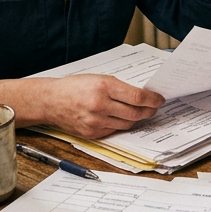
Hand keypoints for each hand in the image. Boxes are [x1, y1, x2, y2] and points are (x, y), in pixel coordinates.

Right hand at [44, 74, 164, 139]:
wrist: (51, 101)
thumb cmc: (75, 87)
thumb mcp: (99, 78)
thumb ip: (119, 87)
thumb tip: (142, 96)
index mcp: (103, 87)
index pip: (137, 96)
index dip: (152, 99)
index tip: (159, 99)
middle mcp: (100, 105)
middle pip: (135, 113)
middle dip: (148, 111)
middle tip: (154, 108)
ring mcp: (95, 122)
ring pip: (127, 124)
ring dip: (136, 118)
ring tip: (140, 112)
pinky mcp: (92, 133)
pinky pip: (114, 130)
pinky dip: (120, 124)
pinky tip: (121, 118)